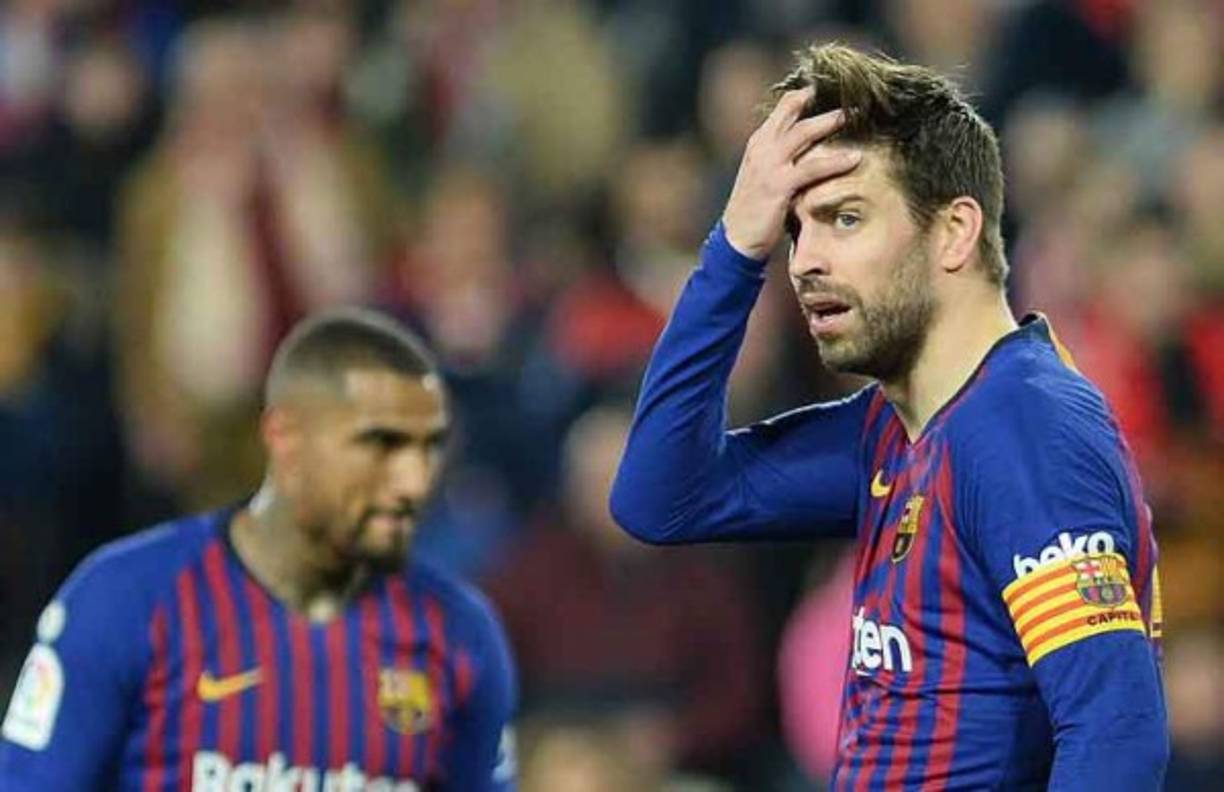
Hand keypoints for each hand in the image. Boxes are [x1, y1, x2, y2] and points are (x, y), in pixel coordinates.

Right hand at [721, 87, 860, 260]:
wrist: (737, 240)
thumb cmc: (753, 211)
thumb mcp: (763, 176)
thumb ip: (780, 159)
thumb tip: (808, 150)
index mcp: (758, 144)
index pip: (781, 109)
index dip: (804, 96)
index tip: (828, 90)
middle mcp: (761, 148)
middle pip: (791, 112)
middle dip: (819, 101)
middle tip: (847, 96)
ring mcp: (769, 165)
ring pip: (803, 133)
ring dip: (829, 122)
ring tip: (852, 116)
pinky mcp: (779, 185)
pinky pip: (812, 168)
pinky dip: (836, 161)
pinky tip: (855, 158)